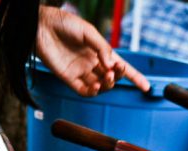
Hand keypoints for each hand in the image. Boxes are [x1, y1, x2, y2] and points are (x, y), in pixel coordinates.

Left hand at [35, 6, 149, 95]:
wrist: (40, 25)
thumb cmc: (64, 23)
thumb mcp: (88, 31)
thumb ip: (102, 48)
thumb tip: (112, 65)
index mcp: (100, 52)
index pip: (120, 67)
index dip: (134, 77)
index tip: (146, 87)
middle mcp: (92, 64)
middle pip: (112, 78)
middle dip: (118, 77)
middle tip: (116, 70)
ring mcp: (81, 72)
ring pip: (101, 86)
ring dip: (108, 85)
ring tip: (107, 77)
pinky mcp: (69, 78)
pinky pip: (85, 91)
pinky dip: (93, 91)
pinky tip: (97, 86)